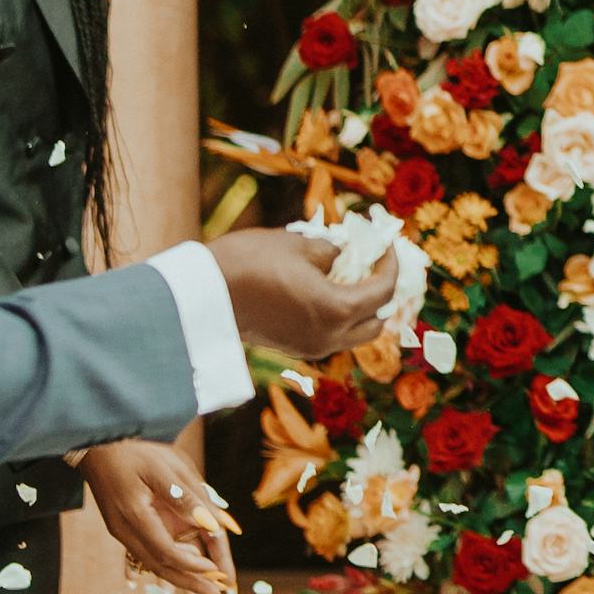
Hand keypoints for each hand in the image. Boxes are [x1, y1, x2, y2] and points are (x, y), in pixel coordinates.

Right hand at [79, 437, 236, 592]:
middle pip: (160, 566)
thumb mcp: (161, 467)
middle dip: (190, 584)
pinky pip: (146, 555)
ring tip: (205, 593)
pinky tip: (181, 576)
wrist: (94, 444)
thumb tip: (211, 523)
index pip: (167, 552)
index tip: (215, 572)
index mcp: (134, 516)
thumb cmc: (132, 450)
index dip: (192, 566)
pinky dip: (168, 567)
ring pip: (153, 564)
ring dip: (180, 579)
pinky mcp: (123, 528)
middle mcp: (124, 530)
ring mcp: (121, 531)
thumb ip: (184, 496)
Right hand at [212, 221, 402, 362]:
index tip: (386, 245)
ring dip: (359, 308)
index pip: (383, 291)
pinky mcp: (293, 348)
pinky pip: (330, 336)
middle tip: (374, 265)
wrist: (203, 294)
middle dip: (381, 293)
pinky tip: (325, 289)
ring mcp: (310, 347)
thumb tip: (345, 253)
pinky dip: (337, 316)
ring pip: (353, 334)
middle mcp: (329, 337)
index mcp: (336, 310)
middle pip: (375, 322)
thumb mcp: (298, 245)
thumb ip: (332, 250)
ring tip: (349, 276)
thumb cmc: (249, 263)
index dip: (391, 265)